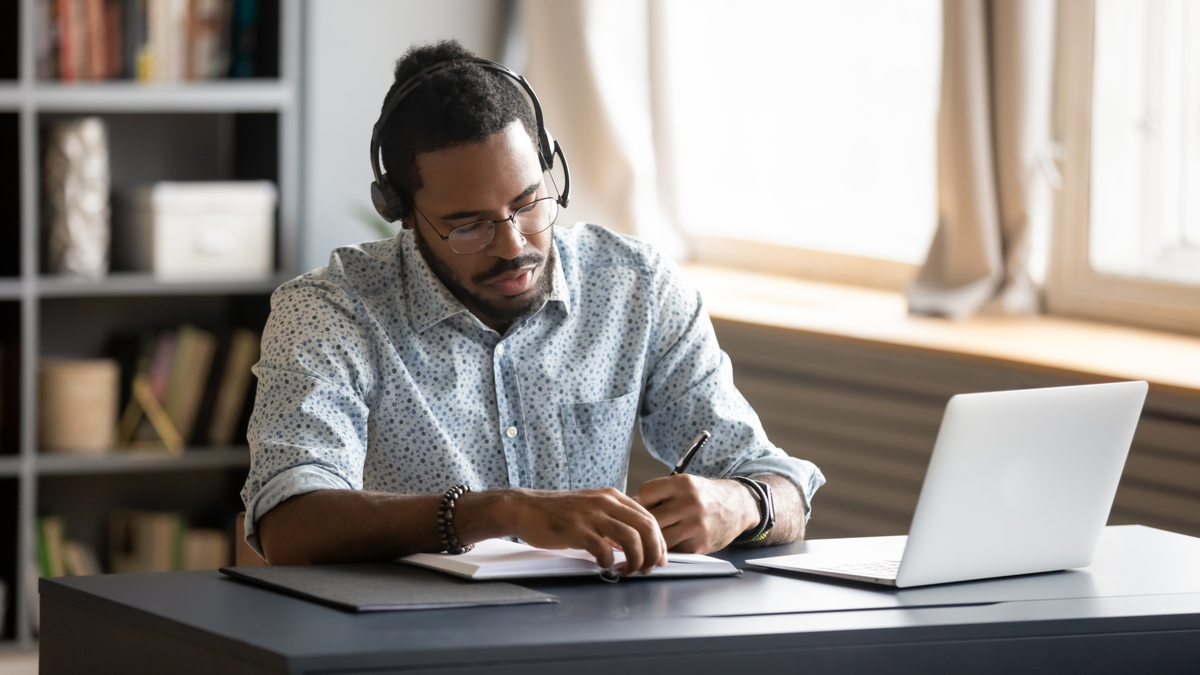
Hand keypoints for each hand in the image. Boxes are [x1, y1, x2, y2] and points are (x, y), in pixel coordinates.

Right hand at [506, 488, 667, 575]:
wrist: (527, 509)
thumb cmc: (559, 513)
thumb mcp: (593, 510)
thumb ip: (614, 524)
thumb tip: (635, 544)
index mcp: (612, 497)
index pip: (648, 518)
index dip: (660, 541)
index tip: (660, 558)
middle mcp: (606, 502)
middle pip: (646, 527)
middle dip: (654, 552)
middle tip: (649, 568)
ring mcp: (591, 515)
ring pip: (631, 538)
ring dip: (636, 560)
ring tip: (629, 571)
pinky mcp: (576, 530)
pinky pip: (603, 549)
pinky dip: (609, 562)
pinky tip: (604, 566)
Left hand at [635, 475, 758, 553]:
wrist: (739, 506)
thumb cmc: (705, 496)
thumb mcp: (685, 484)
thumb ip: (661, 494)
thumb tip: (629, 507)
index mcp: (683, 484)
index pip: (645, 493)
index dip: (641, 501)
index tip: (644, 506)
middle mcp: (690, 503)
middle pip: (650, 518)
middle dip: (642, 524)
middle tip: (641, 527)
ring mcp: (696, 526)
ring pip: (659, 538)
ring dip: (652, 540)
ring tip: (650, 538)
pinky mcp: (699, 545)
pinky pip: (673, 551)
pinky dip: (667, 550)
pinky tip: (669, 545)